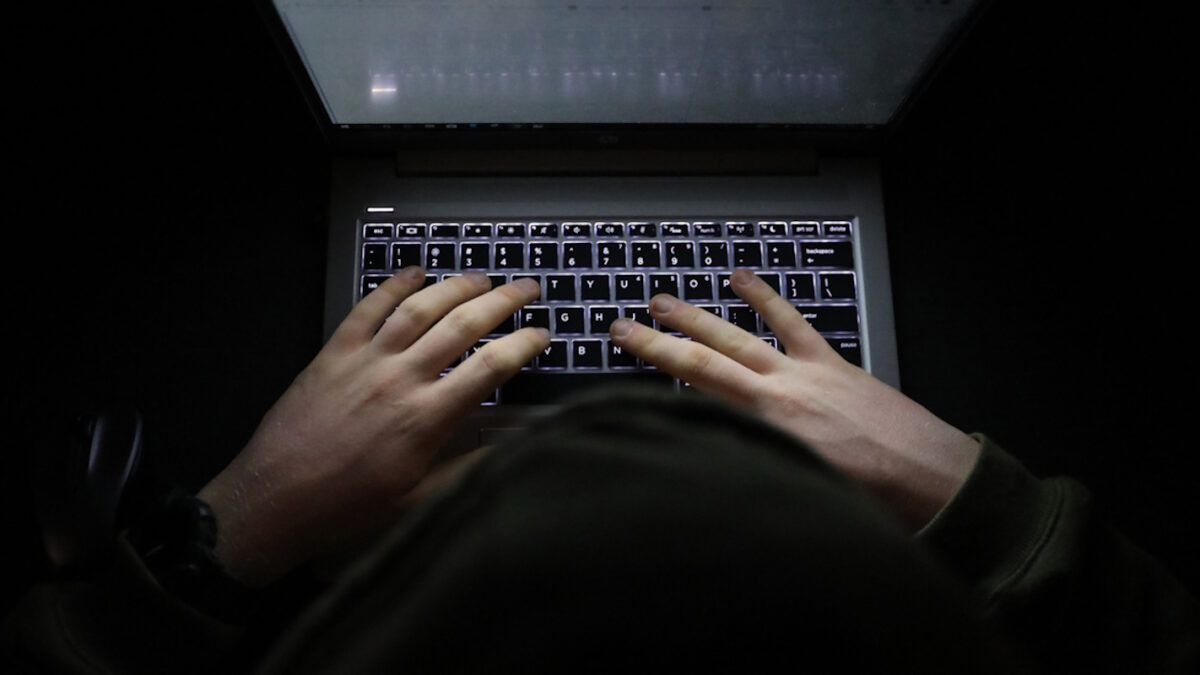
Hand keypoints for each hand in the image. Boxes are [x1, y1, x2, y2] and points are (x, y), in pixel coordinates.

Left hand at [198, 269, 547, 585]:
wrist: (275, 500)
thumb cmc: (348, 508)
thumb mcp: (419, 498)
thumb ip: (469, 464)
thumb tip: (512, 441)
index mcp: (427, 418)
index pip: (491, 367)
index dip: (524, 344)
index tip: (543, 334)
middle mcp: (400, 379)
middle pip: (462, 324)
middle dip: (503, 301)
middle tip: (528, 288)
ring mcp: (365, 361)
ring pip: (420, 308)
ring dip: (455, 286)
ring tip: (482, 277)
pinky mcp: (333, 354)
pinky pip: (368, 308)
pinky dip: (393, 285)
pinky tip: (414, 273)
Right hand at [609, 269, 979, 530]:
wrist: (934, 483)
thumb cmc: (871, 503)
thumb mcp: (797, 493)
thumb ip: (752, 467)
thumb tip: (713, 456)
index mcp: (766, 433)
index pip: (694, 396)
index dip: (652, 376)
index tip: (621, 364)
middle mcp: (777, 397)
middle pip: (702, 360)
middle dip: (658, 342)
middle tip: (622, 325)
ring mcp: (805, 374)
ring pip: (739, 336)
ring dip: (698, 316)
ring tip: (663, 299)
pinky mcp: (832, 365)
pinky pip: (791, 322)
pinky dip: (765, 298)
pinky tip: (742, 279)